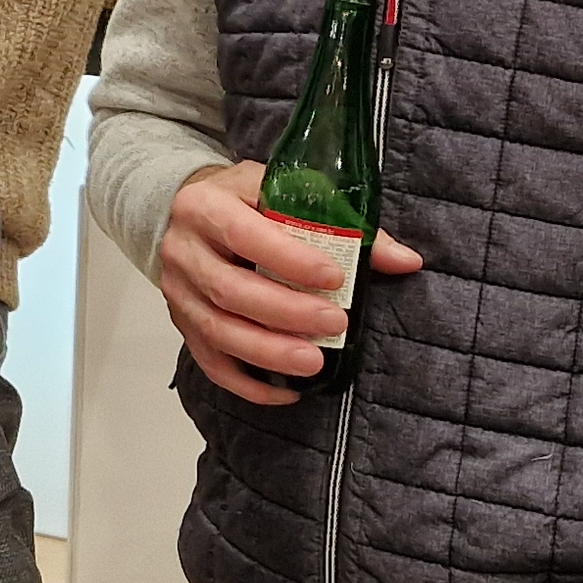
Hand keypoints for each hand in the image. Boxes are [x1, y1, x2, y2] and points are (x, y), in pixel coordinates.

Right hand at [159, 162, 424, 404]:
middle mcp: (183, 250)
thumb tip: (405, 261)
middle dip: (285, 312)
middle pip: (229, 290)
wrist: (185, 213)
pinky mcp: (182, 324)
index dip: (289, 259)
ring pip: (218, 330)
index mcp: (205, 206)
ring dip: (268, 353)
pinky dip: (248, 383)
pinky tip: (287, 393)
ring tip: (314, 364)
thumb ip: (342, 222)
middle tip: (334, 323)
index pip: (245, 236)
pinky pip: (211, 362)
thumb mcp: (282, 190)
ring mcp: (177, 291)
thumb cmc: (243, 200)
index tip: (334, 277)